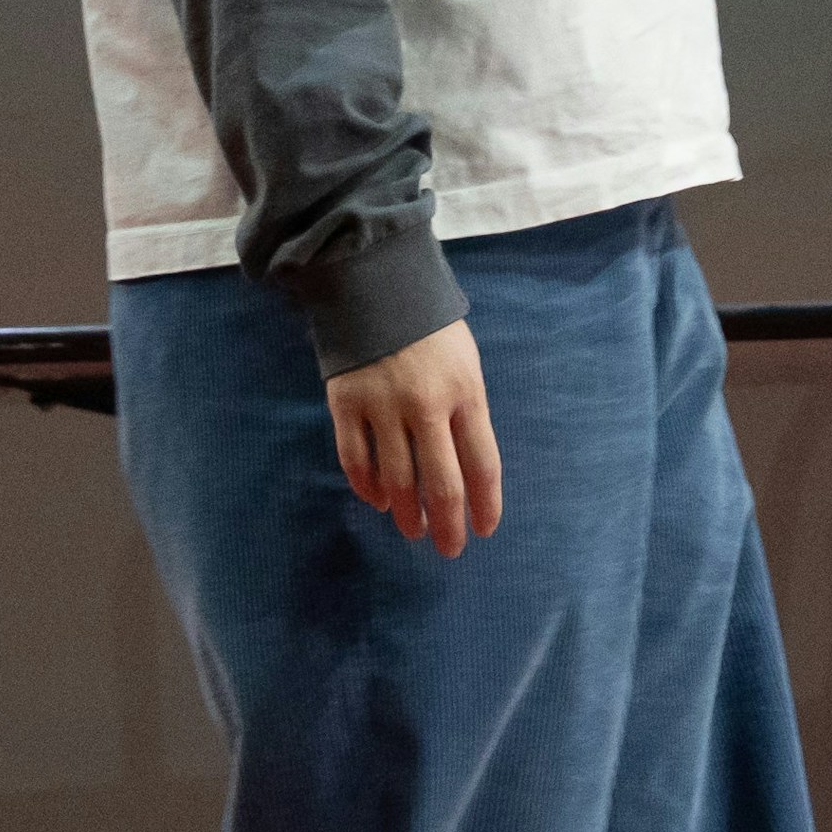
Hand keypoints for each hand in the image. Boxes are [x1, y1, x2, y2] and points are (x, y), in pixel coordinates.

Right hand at [323, 321, 503, 557]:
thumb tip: (465, 468)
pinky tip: (379, 502)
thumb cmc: (428, 326)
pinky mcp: (346, 404)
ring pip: (398, 481)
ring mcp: (383, 406)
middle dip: (449, 524)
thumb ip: (466, 411)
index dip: (485, 504)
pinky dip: (369, 488)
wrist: (373, 283)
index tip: (484, 530)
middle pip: (442, 484)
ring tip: (415, 530)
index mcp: (466, 392)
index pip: (483, 464)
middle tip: (449, 548)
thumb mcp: (465, 361)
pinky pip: (356, 460)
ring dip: (408, 514)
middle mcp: (426, 405)